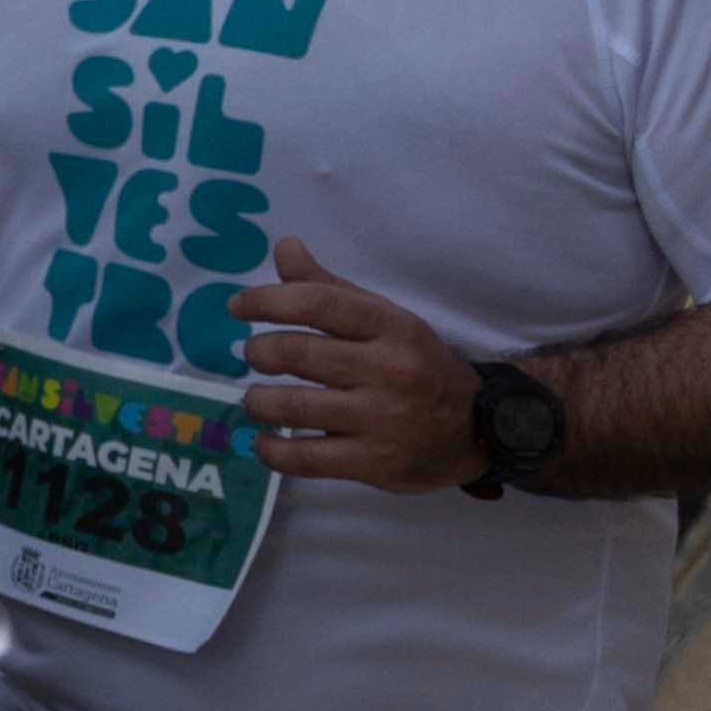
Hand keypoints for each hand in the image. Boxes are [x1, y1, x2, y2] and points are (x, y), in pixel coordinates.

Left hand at [230, 233, 481, 490]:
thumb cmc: (414, 365)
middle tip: (254, 355)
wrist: (473, 429)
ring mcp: (382, 420)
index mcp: (391, 326)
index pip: (318, 302)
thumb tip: (284, 247)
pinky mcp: (374, 463)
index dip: (266, 301)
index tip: (237, 307)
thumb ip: (329, 288)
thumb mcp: (383, 319)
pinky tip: (264, 440)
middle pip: (296, 352)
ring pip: (293, 406)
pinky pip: (304, 458)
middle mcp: (389, 370)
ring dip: (258, 401)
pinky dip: (270, 450)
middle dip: (259, 352)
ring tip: (256, 399)